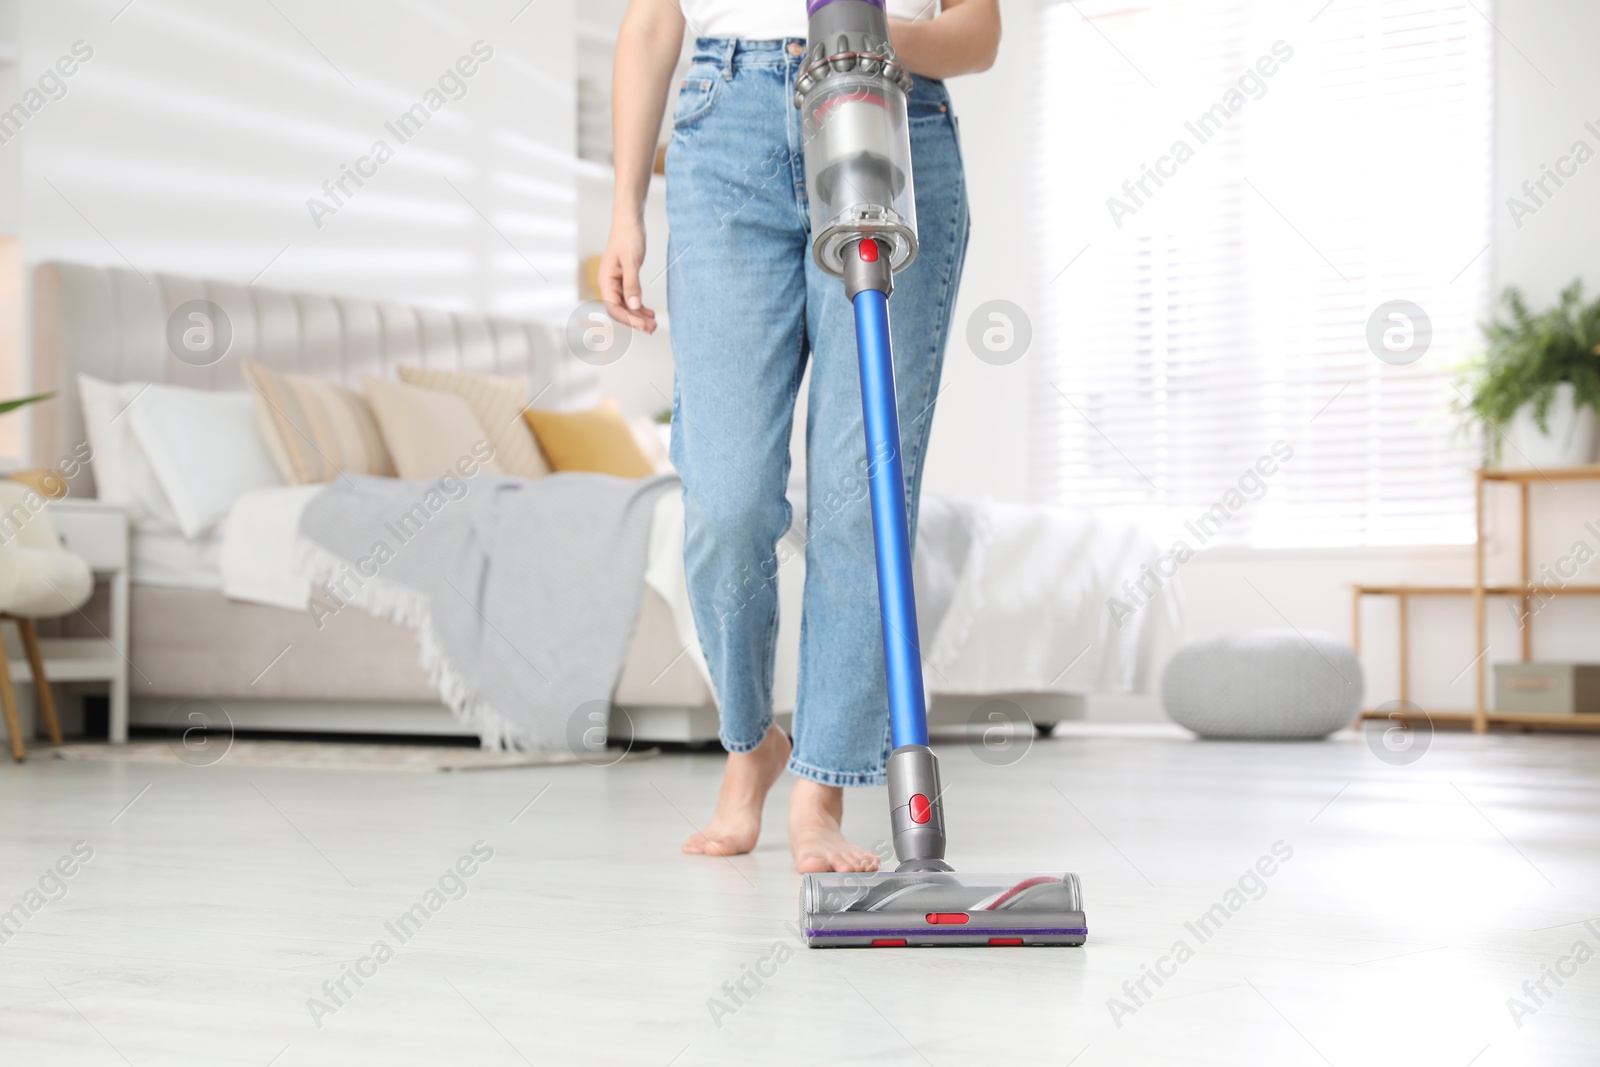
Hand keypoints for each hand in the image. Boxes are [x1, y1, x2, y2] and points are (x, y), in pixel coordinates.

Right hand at [599, 217, 656, 333]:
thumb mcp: (632, 261)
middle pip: (620, 310)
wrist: (629, 222)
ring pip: (626, 306)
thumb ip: (632, 284)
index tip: (643, 325)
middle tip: (652, 329)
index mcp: (605, 280)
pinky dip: (639, 307)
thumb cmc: (628, 237)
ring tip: (653, 324)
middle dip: (635, 321)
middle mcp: (608, 284)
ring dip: (638, 316)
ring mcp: (616, 283)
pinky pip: (630, 299)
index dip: (628, 319)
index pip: (613, 307)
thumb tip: (634, 306)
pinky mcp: (624, 280)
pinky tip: (650, 313)